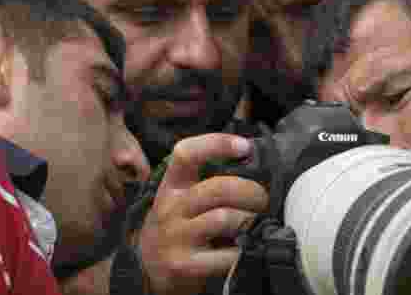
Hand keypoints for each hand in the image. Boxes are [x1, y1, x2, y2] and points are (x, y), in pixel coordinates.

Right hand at [135, 134, 269, 294]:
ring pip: (224, 218)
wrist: (149, 267)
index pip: (187, 153)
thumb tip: (250, 161)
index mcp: (172, 185)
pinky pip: (225, 255)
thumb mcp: (180, 198)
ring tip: (257, 223)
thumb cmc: (176, 225)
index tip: (244, 146)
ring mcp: (176, 236)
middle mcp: (171, 207)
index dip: (217, 144)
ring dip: (250, 220)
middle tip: (262, 200)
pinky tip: (245, 247)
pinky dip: (243, 250)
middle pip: (218, 188)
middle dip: (251, 192)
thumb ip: (206, 180)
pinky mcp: (184, 265)